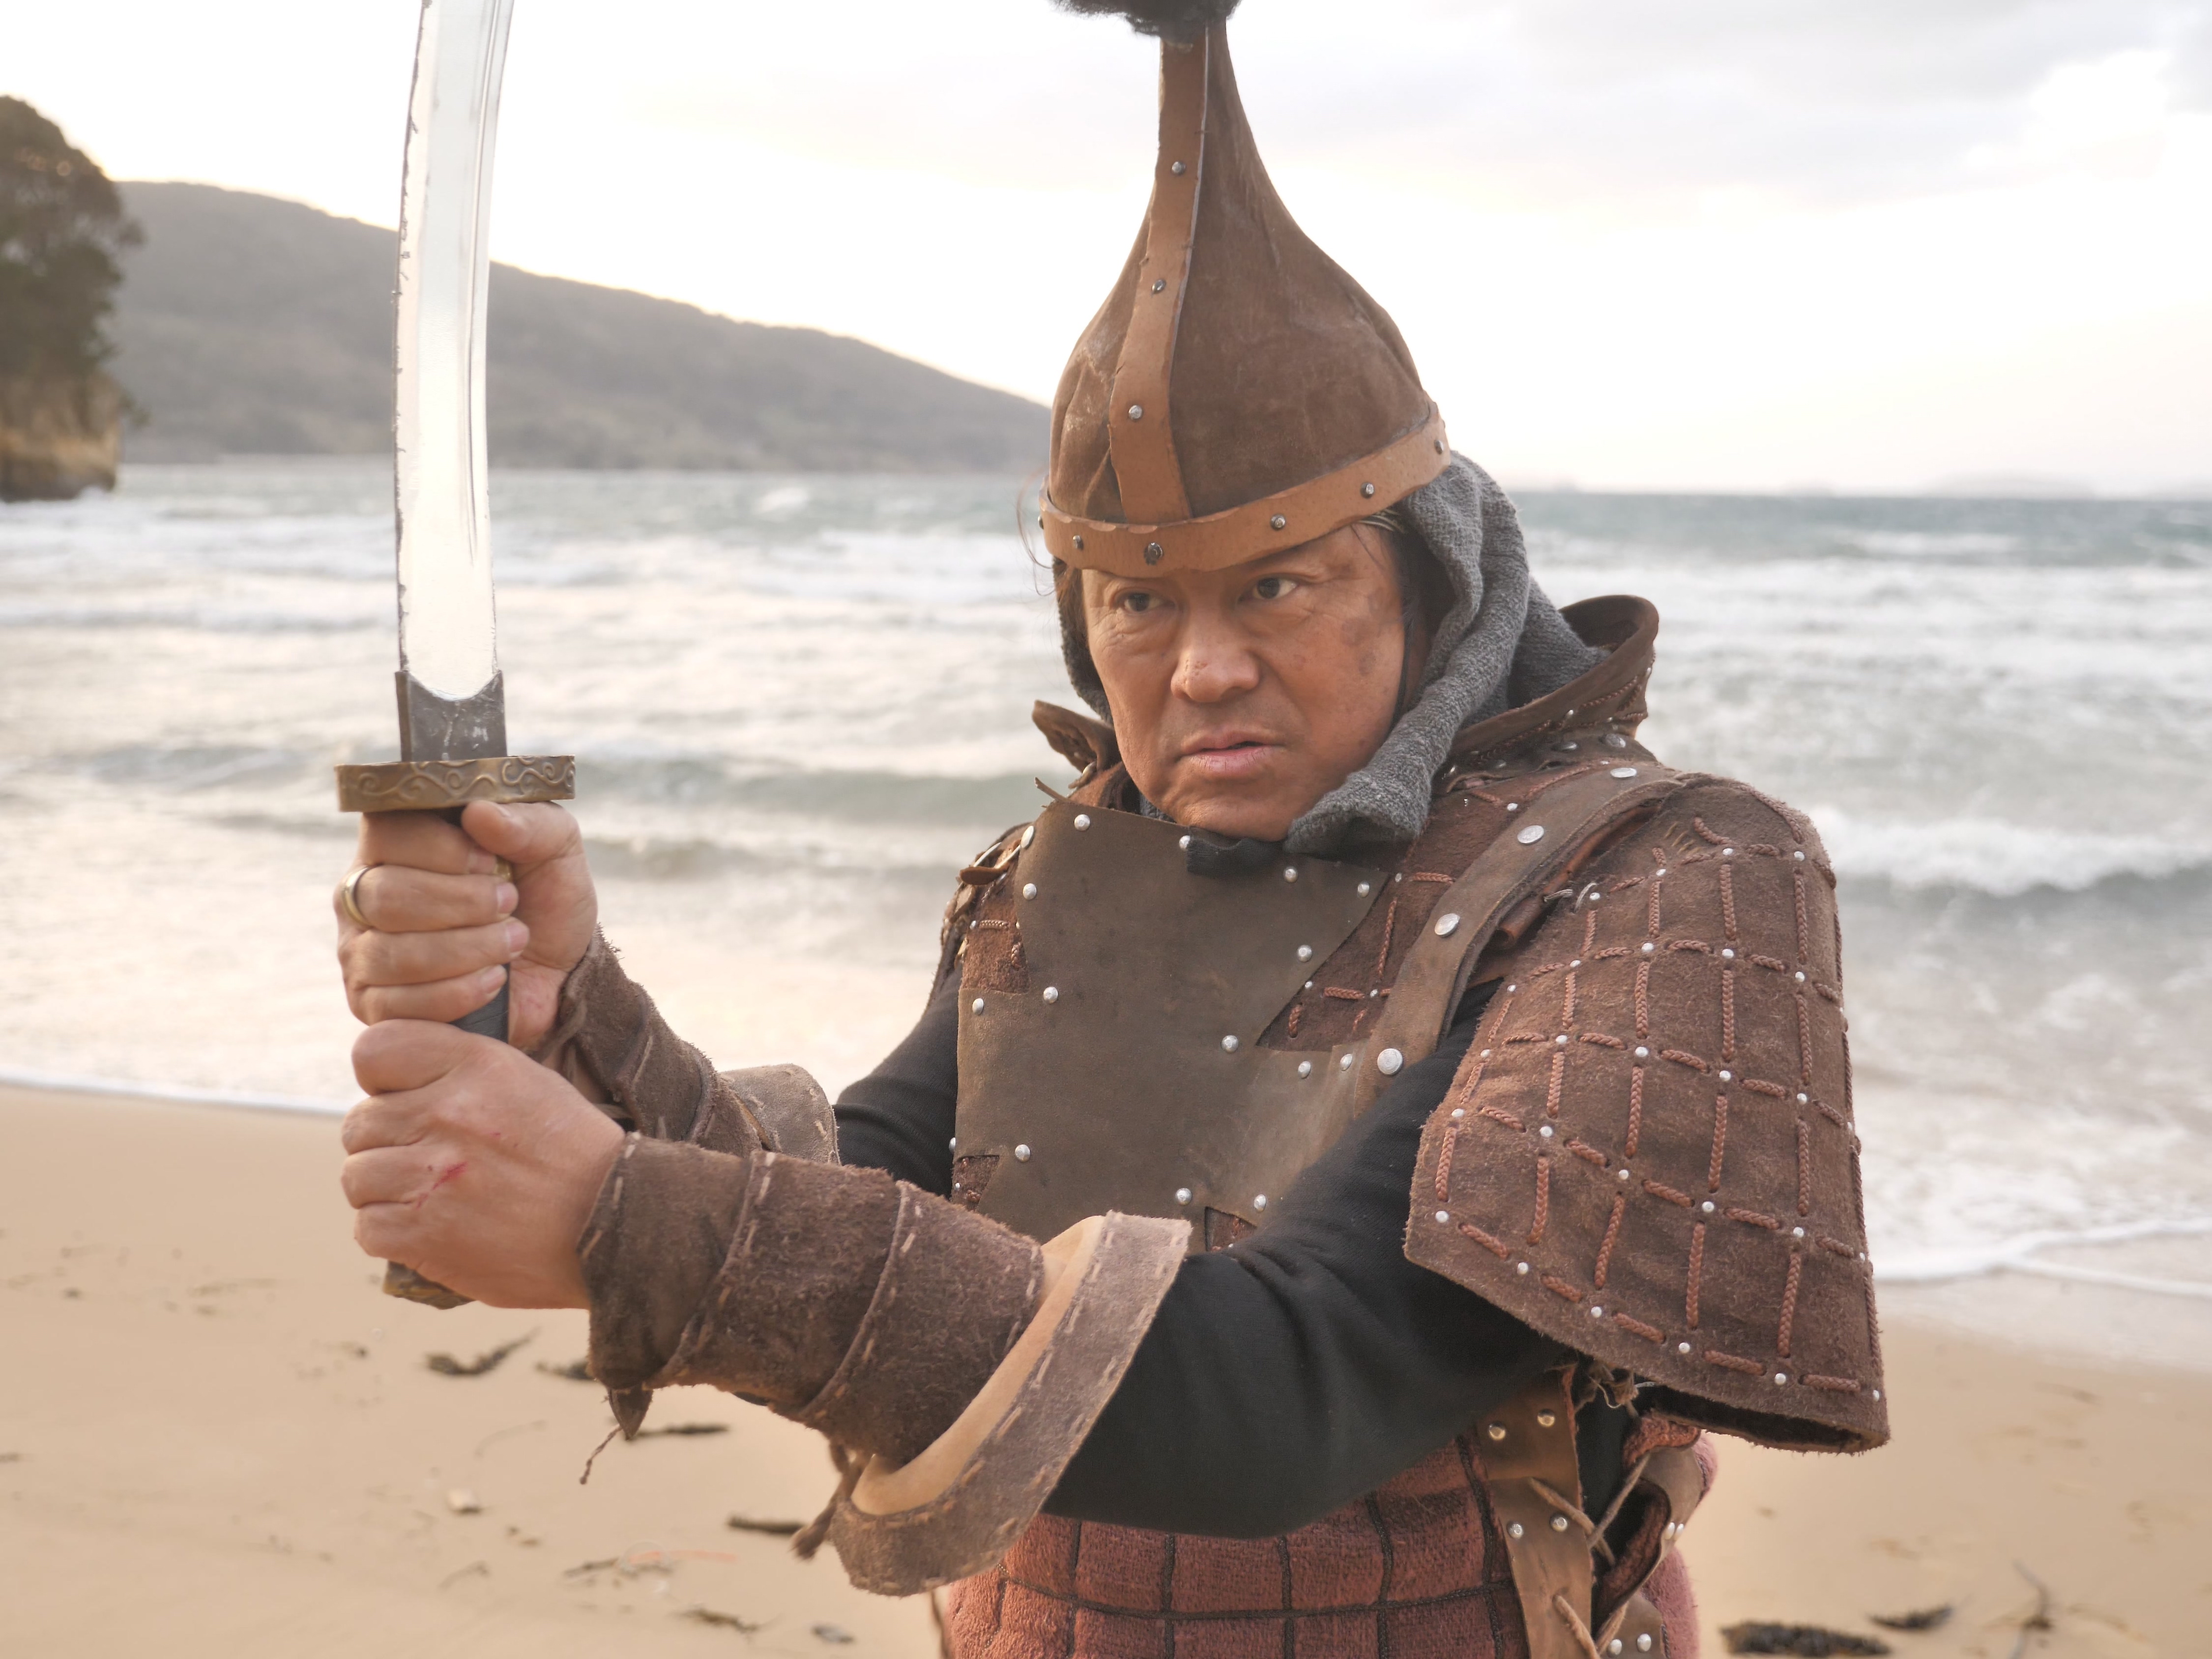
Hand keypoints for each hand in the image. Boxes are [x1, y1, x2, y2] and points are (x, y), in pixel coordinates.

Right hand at [336, 800, 596, 1052]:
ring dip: (467, 949)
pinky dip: (459, 991)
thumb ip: (528, 822)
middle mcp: (364, 893)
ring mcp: (361, 950)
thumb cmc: (545, 899)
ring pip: (390, 952)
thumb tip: (479, 813)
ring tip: (512, 942)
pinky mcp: (372, 1004)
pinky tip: (495, 980)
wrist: (560, 972)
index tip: (490, 862)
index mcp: (397, 842)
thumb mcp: (555, 849)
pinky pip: (399, 1004)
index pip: (386, 832)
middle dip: (461, 903)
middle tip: (509, 904)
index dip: (440, 849)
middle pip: (383, 895)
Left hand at [340, 1020, 624, 1307]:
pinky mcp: (422, 1234)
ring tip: (435, 1197)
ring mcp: (430, 1176)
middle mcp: (446, 1114)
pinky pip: (367, 1228)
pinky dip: (393, 1233)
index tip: (406, 1098)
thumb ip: (459, 1073)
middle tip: (434, 1160)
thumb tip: (394, 1085)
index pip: (374, 1050)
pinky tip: (434, 1229)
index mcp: (475, 1066)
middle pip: (360, 1123)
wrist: (615, 1226)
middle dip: (388, 1142)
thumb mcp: (527, 1082)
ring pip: (357, 1176)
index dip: (383, 1079)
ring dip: (387, 1191)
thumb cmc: (572, 1154)